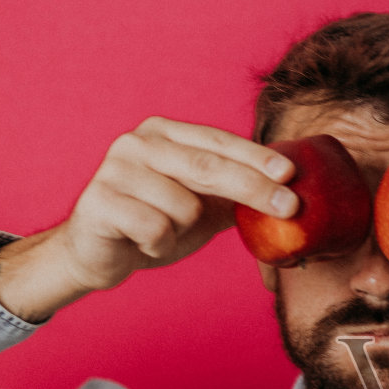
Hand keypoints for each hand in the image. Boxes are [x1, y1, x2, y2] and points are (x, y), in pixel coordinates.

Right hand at [53, 116, 298, 291]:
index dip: (256, 158)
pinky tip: (142, 243)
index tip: (291, 174)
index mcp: (164, 134)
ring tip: (162, 232)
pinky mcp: (98, 201)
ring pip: (184, 206)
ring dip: (184, 230)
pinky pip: (155, 229)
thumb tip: (288, 192)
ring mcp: (115, 169)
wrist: (98, 254)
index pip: (219, 141)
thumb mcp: (201, 206)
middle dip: (253, 188)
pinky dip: (159, 245)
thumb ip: (235, 194)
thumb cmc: (155, 224)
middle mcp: (137, 142)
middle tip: (289, 208)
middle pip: (208, 166)